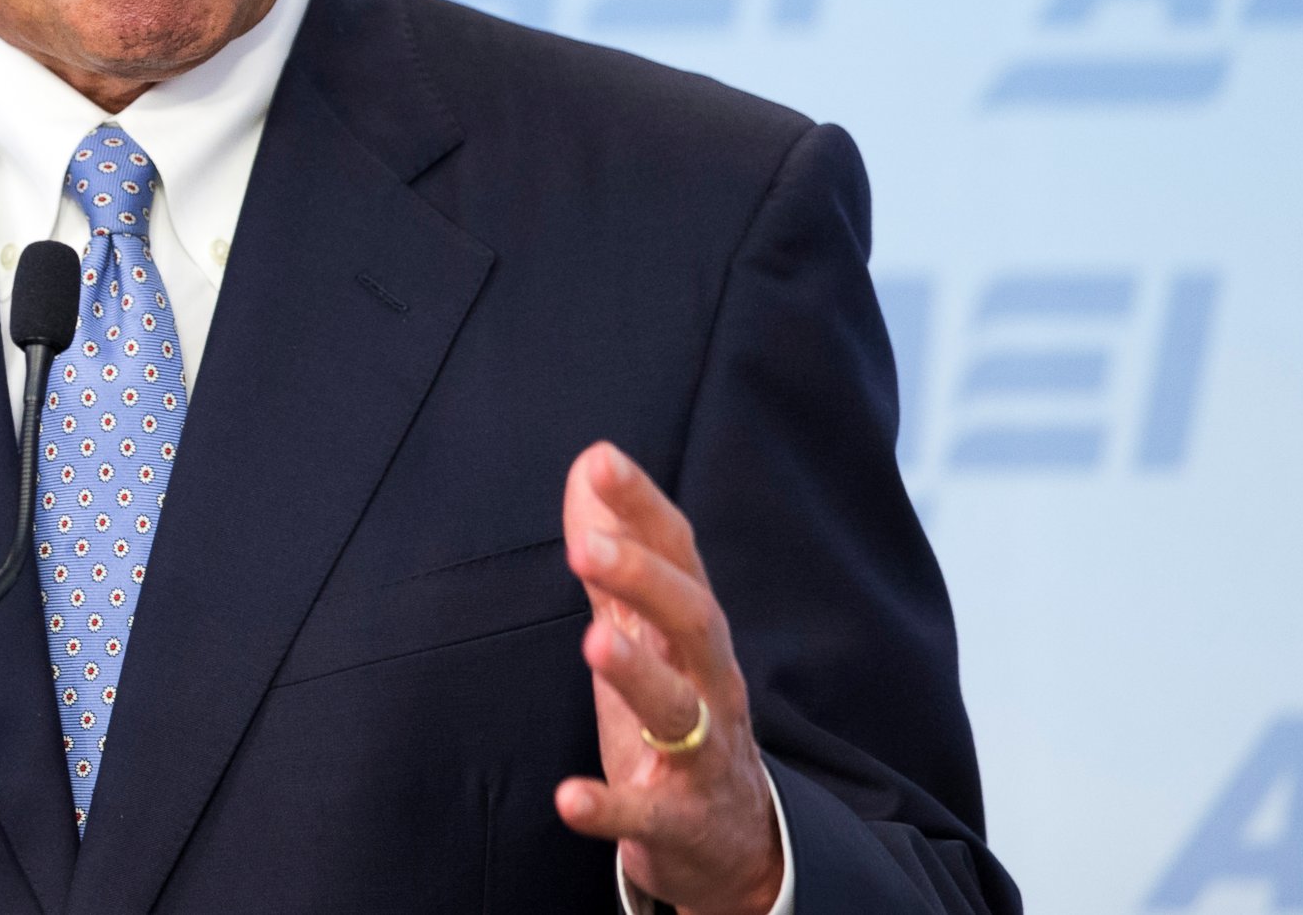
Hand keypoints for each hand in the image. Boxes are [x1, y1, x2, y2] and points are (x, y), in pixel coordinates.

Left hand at [555, 443, 782, 914]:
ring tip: (593, 642)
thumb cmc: (681, 718)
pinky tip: (568, 797)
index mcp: (695, 632)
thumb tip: (588, 466)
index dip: (643, 508)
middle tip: (585, 547)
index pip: (680, 556)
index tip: (601, 460)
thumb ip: (615, 557)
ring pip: (679, 709)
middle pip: (693, 619)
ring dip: (637, 674)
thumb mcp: (647, 636)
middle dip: (644, 579)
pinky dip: (610, 806)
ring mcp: (700, 753)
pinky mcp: (679, 820)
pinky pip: (648, 813)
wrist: (734, 841)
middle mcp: (710, 682)